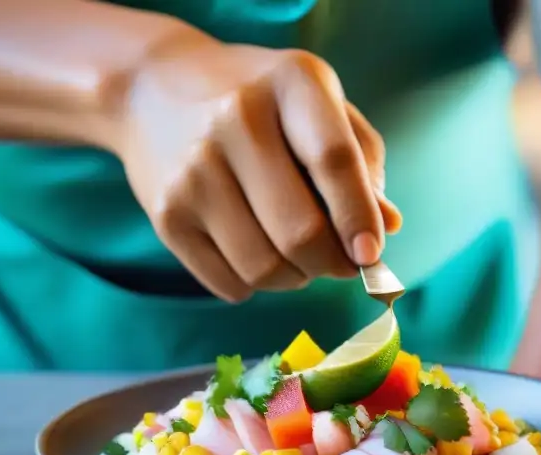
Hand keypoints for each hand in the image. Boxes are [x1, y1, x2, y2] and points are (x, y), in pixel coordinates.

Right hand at [115, 30, 400, 301]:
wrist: (152, 89)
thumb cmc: (260, 103)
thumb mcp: (318, 106)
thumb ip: (361, 161)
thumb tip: (388, 225)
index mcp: (290, 83)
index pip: (333, 162)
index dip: (359, 217)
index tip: (372, 255)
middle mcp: (236, 121)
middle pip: (300, 232)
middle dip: (331, 263)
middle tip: (340, 262)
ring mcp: (195, 170)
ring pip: (264, 268)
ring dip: (295, 278)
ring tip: (296, 257)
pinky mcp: (166, 214)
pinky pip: (228, 283)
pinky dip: (254, 285)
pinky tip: (255, 253)